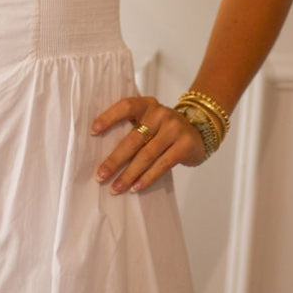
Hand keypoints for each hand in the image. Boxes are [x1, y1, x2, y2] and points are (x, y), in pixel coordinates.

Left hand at [91, 95, 206, 192]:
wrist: (200, 131)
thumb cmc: (164, 129)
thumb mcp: (150, 121)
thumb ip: (132, 128)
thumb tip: (102, 153)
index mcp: (147, 104)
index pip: (125, 106)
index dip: (108, 117)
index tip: (93, 131)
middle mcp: (160, 113)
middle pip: (133, 139)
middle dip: (115, 160)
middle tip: (100, 175)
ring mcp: (174, 128)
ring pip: (146, 155)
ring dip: (129, 175)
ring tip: (115, 188)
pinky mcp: (185, 145)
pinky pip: (162, 164)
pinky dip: (147, 178)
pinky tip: (136, 188)